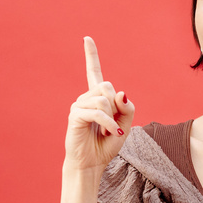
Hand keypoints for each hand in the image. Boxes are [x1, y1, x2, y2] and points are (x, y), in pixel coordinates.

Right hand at [65, 36, 135, 170]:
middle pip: (106, 86)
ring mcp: (78, 106)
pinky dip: (108, 123)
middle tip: (114, 124)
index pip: (93, 72)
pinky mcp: (75, 116)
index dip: (91, 55)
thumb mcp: (125, 125)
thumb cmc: (106, 144)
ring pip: (103, 99)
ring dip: (112, 118)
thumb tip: (120, 92)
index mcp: (97, 98)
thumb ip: (127, 108)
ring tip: (109, 132)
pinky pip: (97, 112)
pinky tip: (110, 133)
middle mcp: (85, 98)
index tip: (87, 38)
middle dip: (116, 105)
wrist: (92, 163)